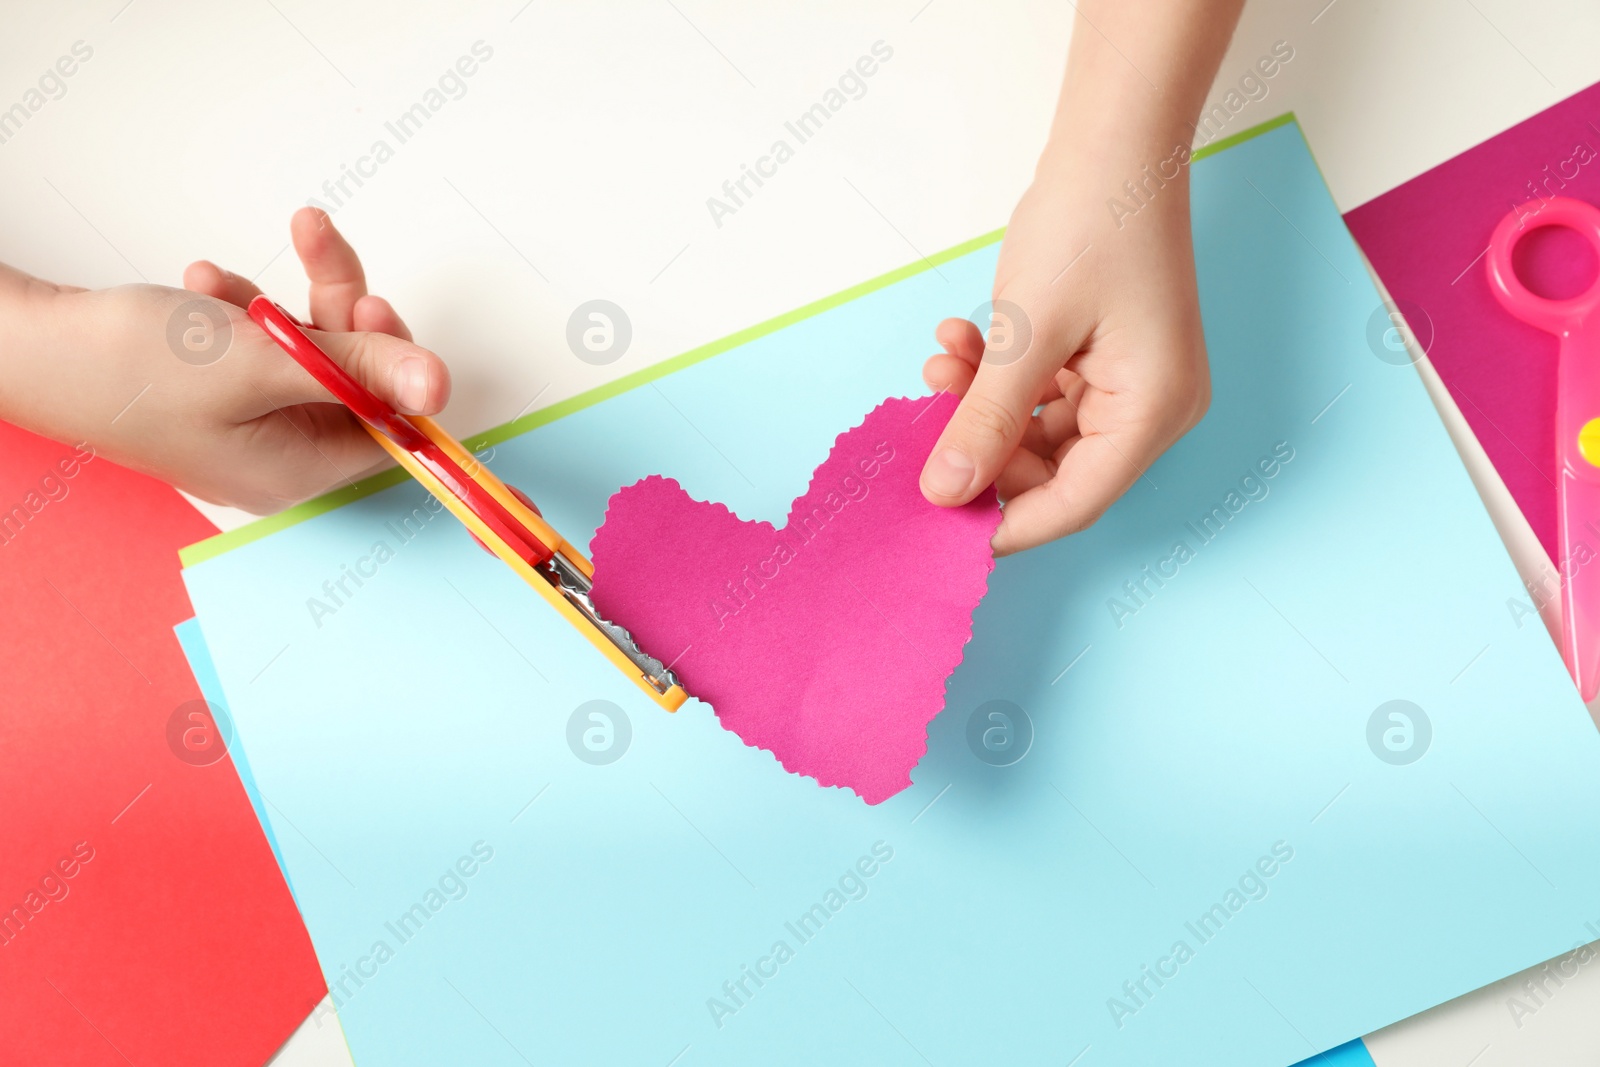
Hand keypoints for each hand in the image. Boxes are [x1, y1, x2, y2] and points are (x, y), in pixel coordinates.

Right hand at [0, 207, 447, 512]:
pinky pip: (263, 346)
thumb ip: (359, 368)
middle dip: (337, 310)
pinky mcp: (220, 391)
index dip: (393, 365)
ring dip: (284, 300)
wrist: (27, 345)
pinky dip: (242, 310)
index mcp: (299, 470)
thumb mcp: (263, 361)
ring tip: (226, 275)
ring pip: (309, 352)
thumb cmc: (128, 366)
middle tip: (320, 251)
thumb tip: (439, 385)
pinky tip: (205, 283)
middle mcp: (281, 455)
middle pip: (354, 379)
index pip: (390, 427)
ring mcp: (249, 423)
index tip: (374, 307)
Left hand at [916, 0, 1239, 555]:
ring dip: (982, 403)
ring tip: (941, 360)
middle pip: (1053, 470)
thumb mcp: (1026, 332)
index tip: (937, 530)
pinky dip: (999, 376)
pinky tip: (961, 338)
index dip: (1004, 521)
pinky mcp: (1105, 359)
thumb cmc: (1089, 225)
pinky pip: (1042, 393)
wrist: (1113, 141)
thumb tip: (945, 492)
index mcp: (1153, 413)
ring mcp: (1129, 383)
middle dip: (983, 445)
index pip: (1074, 504)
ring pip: (1038, 430)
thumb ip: (985, 419)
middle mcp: (1152, 409)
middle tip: (927, 416)